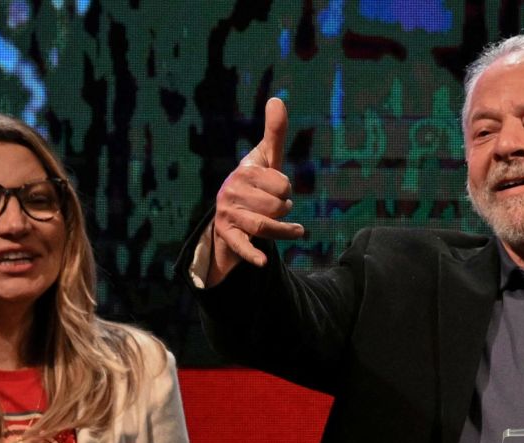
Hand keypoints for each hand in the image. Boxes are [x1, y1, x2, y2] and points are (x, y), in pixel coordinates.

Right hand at [209, 97, 304, 283]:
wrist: (228, 216)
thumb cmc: (253, 184)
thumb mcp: (265, 159)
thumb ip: (274, 132)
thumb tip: (277, 99)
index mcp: (244, 171)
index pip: (281, 184)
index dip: (286, 190)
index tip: (278, 191)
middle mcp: (232, 191)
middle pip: (275, 206)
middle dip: (284, 210)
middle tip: (279, 210)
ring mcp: (228, 215)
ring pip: (264, 225)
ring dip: (283, 230)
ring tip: (295, 230)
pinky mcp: (228, 236)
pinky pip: (241, 246)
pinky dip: (252, 254)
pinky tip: (264, 262)